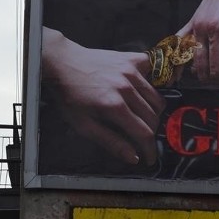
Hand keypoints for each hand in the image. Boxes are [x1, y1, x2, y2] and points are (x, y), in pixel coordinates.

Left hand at [41, 27, 165, 165]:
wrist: (62, 64)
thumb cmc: (69, 96)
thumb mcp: (83, 125)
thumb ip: (111, 142)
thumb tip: (134, 158)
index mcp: (115, 107)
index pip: (144, 133)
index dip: (150, 150)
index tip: (150, 158)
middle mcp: (127, 88)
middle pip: (152, 117)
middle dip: (150, 133)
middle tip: (142, 138)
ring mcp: (131, 71)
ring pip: (157, 99)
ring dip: (153, 113)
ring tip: (142, 118)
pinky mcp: (131, 59)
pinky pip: (155, 73)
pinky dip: (154, 84)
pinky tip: (144, 92)